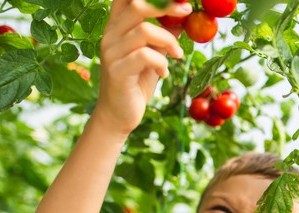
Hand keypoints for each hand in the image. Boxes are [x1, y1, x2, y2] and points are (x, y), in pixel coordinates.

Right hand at [92, 0, 190, 135]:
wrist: (119, 114)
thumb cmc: (138, 81)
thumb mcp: (154, 54)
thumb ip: (163, 35)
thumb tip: (185, 15)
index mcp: (117, 26)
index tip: (178, 0)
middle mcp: (110, 34)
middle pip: (136, 5)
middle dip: (167, 6)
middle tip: (188, 11)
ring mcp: (111, 52)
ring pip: (144, 30)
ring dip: (169, 41)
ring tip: (178, 55)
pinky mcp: (117, 71)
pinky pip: (145, 56)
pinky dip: (162, 63)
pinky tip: (163, 73)